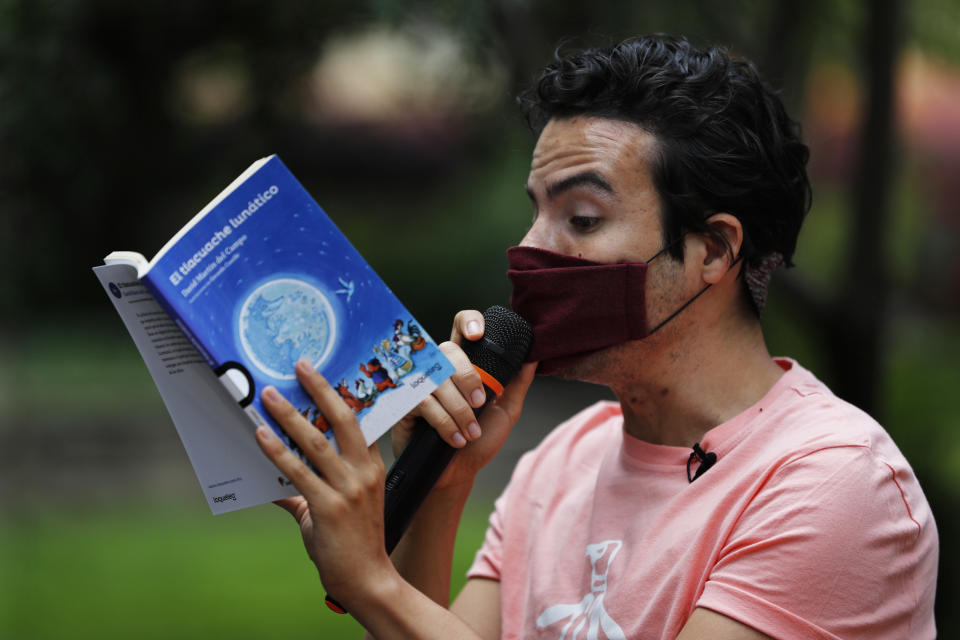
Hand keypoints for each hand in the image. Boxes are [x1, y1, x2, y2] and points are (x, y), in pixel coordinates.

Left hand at [255, 358, 395, 608]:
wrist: (367, 578)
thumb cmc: (353, 541)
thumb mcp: (337, 506)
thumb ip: (308, 489)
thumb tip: (276, 480)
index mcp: (371, 466)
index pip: (355, 421)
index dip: (337, 394)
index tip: (319, 372)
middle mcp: (363, 472)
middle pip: (342, 419)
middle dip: (320, 389)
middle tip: (301, 364)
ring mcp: (348, 489)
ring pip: (316, 441)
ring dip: (289, 415)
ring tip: (268, 395)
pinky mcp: (328, 507)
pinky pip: (297, 472)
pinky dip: (277, 451)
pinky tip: (260, 435)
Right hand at [391, 309, 536, 488]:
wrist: (457, 475)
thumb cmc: (479, 442)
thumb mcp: (505, 411)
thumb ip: (517, 383)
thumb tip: (533, 356)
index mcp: (464, 365)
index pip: (460, 328)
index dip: (468, 321)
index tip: (479, 334)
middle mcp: (440, 369)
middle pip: (449, 350)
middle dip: (468, 378)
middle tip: (480, 404)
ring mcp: (420, 385)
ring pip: (437, 380)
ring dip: (459, 410)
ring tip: (471, 433)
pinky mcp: (405, 404)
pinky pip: (423, 402)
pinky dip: (445, 423)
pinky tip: (456, 439)